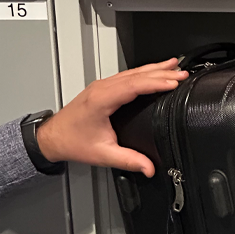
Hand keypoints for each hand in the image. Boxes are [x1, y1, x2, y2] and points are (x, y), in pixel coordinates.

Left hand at [36, 59, 187, 176]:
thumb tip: (149, 167)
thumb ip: (128, 161)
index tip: (174, 83)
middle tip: (183, 74)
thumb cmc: (71, 142)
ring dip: (155, 69)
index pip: (134, 85)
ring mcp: (102, 86)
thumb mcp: (102, 154)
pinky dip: (145, 72)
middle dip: (162, 73)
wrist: (52, 138)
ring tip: (175, 66)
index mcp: (101, 101)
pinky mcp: (103, 87)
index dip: (156, 83)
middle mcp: (101, 89)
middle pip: (136, 75)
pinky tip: (155, 71)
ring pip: (133, 71)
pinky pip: (127, 74)